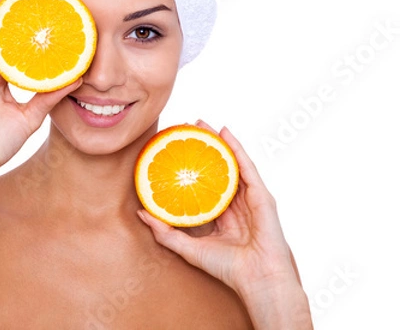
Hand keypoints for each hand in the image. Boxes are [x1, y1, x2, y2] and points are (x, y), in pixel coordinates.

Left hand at [138, 120, 310, 325]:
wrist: (257, 280)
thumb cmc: (228, 268)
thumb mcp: (188, 248)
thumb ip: (165, 232)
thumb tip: (141, 213)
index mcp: (221, 213)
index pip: (203, 183)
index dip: (190, 166)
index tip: (173, 150)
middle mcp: (235, 202)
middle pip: (217, 167)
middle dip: (202, 147)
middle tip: (185, 128)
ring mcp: (250, 197)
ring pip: (231, 162)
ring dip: (217, 141)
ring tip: (201, 123)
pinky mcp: (262, 195)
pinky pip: (246, 166)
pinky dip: (236, 148)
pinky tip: (224, 133)